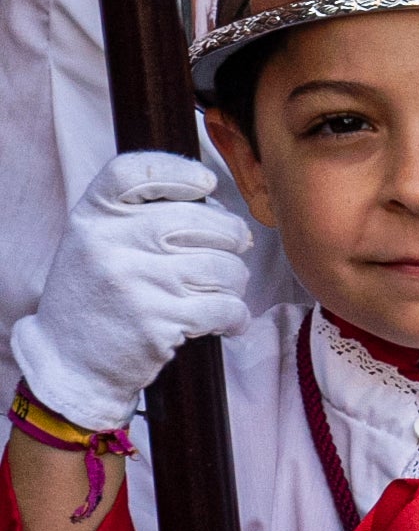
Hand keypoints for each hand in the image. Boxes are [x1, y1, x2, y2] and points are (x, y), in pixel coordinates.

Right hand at [12, 152, 255, 429]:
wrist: (71, 360)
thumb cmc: (100, 293)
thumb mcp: (100, 241)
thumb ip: (142, 215)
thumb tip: (221, 209)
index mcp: (93, 216)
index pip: (135, 171)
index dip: (179, 170)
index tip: (207, 184)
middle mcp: (110, 242)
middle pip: (202, 220)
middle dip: (231, 237)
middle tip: (232, 251)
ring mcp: (134, 281)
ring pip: (223, 266)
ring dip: (234, 281)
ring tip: (220, 291)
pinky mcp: (158, 320)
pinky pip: (226, 306)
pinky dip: (236, 316)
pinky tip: (226, 321)